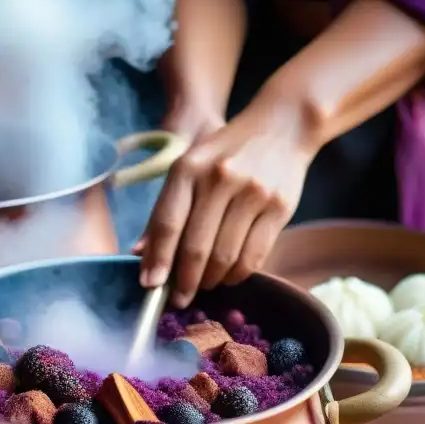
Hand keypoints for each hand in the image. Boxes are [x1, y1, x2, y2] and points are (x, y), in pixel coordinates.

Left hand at [136, 96, 316, 307]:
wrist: (283, 126)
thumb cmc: (226, 151)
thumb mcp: (190, 166)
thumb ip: (167, 208)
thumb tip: (141, 253)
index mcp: (189, 167)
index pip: (168, 223)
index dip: (158, 259)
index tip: (151, 285)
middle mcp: (219, 179)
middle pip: (196, 247)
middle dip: (184, 281)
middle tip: (179, 297)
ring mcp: (252, 193)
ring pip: (225, 257)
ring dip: (211, 280)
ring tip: (204, 285)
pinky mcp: (279, 208)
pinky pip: (254, 256)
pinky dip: (237, 274)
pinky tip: (229, 276)